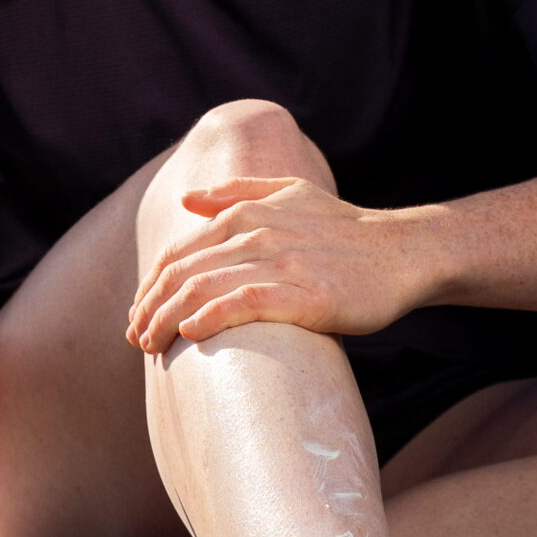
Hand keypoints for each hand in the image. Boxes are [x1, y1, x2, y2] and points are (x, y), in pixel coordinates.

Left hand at [125, 176, 420, 355]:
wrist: (401, 252)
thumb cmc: (343, 229)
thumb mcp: (291, 193)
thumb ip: (237, 191)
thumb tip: (187, 198)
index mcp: (247, 212)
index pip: (179, 252)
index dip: (150, 285)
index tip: (137, 314)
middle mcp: (258, 232)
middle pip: (183, 273)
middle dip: (150, 308)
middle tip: (135, 338)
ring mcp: (282, 262)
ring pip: (204, 288)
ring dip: (169, 319)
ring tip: (151, 345)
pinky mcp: (305, 293)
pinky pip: (245, 303)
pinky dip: (210, 317)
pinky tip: (192, 334)